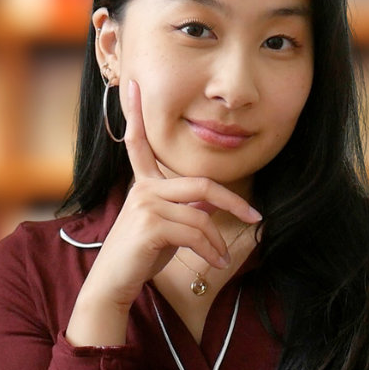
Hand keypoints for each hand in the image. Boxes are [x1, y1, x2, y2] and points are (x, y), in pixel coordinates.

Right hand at [83, 79, 262, 309]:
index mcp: (144, 184)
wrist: (114, 285)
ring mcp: (145, 205)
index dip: (135, 114)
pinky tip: (216, 262)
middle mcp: (142, 188)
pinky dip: (211, 250)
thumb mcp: (166, 227)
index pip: (139, 143)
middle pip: (202, 185)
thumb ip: (185, 208)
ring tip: (224, 258)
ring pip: (202, 215)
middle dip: (233, 201)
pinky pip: (195, 233)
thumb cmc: (140, 256)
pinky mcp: (150, 225)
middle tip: (255, 216)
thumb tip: (212, 204)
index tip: (132, 84)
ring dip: (218, 241)